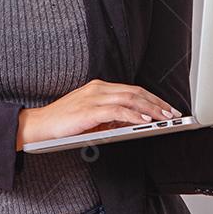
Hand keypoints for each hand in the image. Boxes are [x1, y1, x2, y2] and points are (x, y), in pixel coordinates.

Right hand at [15, 79, 182, 149]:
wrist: (39, 126)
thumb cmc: (64, 124)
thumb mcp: (92, 118)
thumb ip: (111, 118)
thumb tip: (134, 123)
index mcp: (99, 87)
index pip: (132, 90)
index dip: (152, 98)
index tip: (167, 108)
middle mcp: (98, 88)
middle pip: (134, 92)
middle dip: (156, 103)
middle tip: (172, 113)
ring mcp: (93, 97)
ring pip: (129, 99)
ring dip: (150, 109)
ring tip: (164, 118)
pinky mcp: (89, 110)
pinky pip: (117, 111)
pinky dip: (133, 115)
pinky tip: (144, 121)